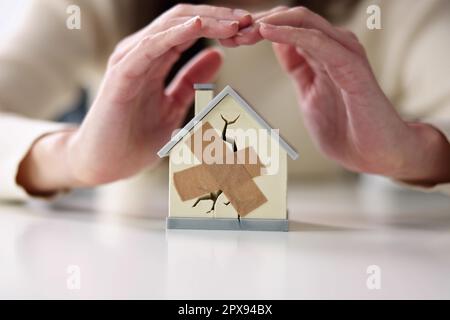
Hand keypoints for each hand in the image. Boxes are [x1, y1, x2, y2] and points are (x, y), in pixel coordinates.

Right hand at [17, 5, 251, 193]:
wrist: (105, 164)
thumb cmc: (135, 137)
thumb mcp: (174, 105)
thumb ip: (191, 80)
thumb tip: (217, 55)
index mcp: (155, 59)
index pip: (191, 29)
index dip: (221, 26)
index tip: (250, 30)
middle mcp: (142, 52)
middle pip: (184, 20)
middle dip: (219, 18)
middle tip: (249, 21)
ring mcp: (130, 60)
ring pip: (170, 26)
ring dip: (205, 21)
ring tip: (234, 22)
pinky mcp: (122, 74)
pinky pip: (150, 46)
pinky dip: (174, 34)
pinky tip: (198, 27)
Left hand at [235, 7, 449, 184]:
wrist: (377, 153)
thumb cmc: (346, 129)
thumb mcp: (310, 94)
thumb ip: (298, 68)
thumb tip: (279, 47)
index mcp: (322, 53)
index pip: (285, 27)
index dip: (256, 29)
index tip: (229, 39)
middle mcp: (333, 46)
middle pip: (291, 18)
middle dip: (257, 22)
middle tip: (229, 32)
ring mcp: (344, 53)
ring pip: (303, 21)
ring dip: (269, 23)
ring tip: (242, 30)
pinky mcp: (352, 66)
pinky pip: (318, 42)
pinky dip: (291, 34)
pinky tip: (268, 32)